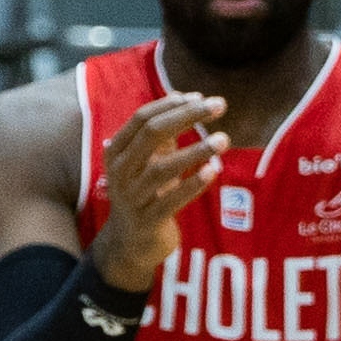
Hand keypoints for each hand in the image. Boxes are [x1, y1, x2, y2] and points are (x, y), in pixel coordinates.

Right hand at [88, 89, 227, 289]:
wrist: (130, 242)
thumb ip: (163, 134)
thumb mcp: (148, 160)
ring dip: (196, 151)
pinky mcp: (147, 221)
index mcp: (116, 151)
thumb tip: (187, 97)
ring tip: (223, 140)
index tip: (201, 97)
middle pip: (151, 134)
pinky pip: (171, 201)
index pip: (142, 118)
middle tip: (219, 106)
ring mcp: (132, 198)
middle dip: (187, 116)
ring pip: (162, 168)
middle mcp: (120, 172)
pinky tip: (213, 170)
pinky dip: (193, 184)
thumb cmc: (145, 192)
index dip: (172, 105)